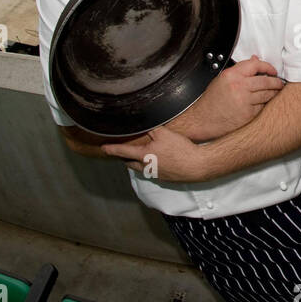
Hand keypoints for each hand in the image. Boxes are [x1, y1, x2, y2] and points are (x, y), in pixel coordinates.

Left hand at [102, 124, 216, 182]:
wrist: (197, 165)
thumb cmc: (180, 149)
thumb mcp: (165, 133)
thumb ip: (152, 128)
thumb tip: (143, 123)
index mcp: (144, 155)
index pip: (123, 151)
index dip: (112, 149)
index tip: (104, 148)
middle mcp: (147, 167)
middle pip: (130, 164)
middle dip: (124, 159)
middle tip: (121, 154)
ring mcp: (156, 174)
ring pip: (142, 169)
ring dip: (137, 163)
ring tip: (139, 157)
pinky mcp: (166, 178)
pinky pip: (153, 172)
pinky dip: (151, 167)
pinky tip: (159, 162)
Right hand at [165, 55, 284, 142]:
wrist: (203, 120)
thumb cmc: (212, 100)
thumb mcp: (222, 79)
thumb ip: (240, 70)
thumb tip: (256, 60)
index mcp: (231, 75)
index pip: (256, 65)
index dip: (268, 67)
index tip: (273, 71)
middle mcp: (239, 87)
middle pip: (266, 81)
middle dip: (276, 82)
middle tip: (280, 83)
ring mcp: (244, 101)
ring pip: (267, 94)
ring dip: (274, 93)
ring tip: (275, 92)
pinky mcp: (248, 114)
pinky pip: (262, 106)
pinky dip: (264, 104)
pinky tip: (263, 103)